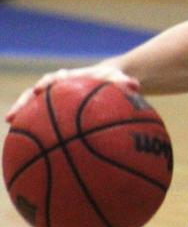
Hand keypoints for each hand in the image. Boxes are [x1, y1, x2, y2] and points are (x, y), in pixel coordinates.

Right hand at [6, 64, 138, 122]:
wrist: (107, 81)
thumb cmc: (112, 81)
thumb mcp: (118, 80)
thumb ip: (124, 83)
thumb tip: (135, 85)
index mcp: (70, 79)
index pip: (55, 79)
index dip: (47, 84)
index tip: (40, 90)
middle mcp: (56, 87)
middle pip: (35, 93)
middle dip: (24, 103)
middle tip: (13, 115)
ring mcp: (53, 99)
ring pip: (33, 107)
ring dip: (22, 116)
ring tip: (11, 129)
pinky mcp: (54, 111)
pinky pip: (40, 121)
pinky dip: (33, 131)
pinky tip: (27, 148)